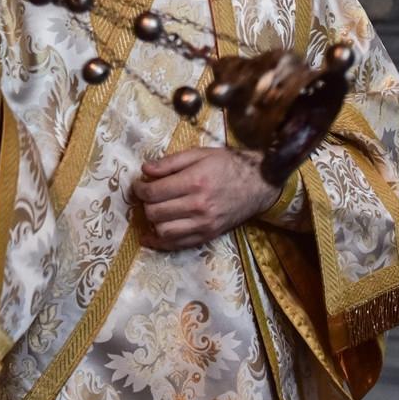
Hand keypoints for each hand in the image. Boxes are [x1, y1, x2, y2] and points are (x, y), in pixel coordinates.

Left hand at [132, 148, 279, 250]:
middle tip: (147, 196)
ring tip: (154, 212)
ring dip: (152, 222)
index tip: (139, 185)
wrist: (258, 184)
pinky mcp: (208, 235)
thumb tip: (145, 170)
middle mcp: (198, 205)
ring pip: (163, 231)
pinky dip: (160, 243)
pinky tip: (151, 237)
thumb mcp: (200, 154)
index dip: (139, 189)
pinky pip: (178, 245)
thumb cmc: (228, 165)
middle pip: (155, 212)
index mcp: (194, 181)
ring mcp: (204, 223)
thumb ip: (171, 162)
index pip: (154, 192)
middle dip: (145, 204)